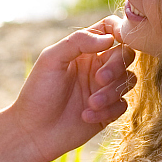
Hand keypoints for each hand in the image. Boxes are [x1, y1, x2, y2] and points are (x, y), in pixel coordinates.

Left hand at [8, 19, 134, 161]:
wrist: (33, 132)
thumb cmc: (38, 92)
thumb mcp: (51, 59)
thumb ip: (78, 41)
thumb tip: (110, 38)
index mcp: (84, 50)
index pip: (110, 30)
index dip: (120, 30)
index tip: (116, 40)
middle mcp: (97, 66)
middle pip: (125, 54)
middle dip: (116, 67)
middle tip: (98, 79)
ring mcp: (104, 89)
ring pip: (128, 80)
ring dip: (111, 92)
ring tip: (90, 103)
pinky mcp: (108, 112)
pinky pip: (122, 105)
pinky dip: (107, 110)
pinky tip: (86, 117)